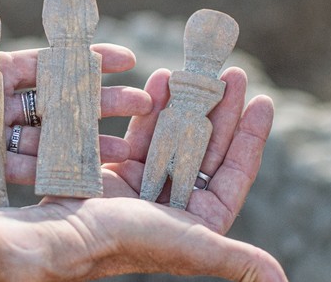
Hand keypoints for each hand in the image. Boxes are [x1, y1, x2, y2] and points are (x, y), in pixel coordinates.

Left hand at [0, 0, 150, 178]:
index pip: (50, 63)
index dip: (86, 60)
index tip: (124, 58)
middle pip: (60, 102)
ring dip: (86, 142)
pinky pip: (16, 168)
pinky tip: (82, 177)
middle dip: (102, 102)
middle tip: (143, 104)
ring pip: (47, 138)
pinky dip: (48, 172)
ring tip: (127, 148)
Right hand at [0, 68, 285, 280]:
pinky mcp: (121, 169)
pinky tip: (162, 80)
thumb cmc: (130, 241)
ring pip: (177, 133)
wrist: (67, 235)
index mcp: (201, 218)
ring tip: (198, 69)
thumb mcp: (191, 246)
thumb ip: (235, 260)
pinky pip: (144, 132)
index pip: (235, 171)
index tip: (263, 100)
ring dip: (188, 101)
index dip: (252, 136)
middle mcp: (178, 200)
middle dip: (221, 109)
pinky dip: (154, 108)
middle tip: (232, 74)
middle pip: (208, 146)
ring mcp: (149, 182)